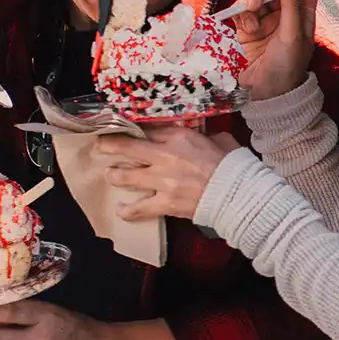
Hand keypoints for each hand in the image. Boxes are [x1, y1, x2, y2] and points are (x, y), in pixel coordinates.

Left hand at [99, 126, 238, 221]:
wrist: (237, 193)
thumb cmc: (231, 164)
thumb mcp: (216, 139)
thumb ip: (198, 134)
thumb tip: (190, 131)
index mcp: (179, 137)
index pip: (149, 130)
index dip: (133, 130)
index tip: (123, 129)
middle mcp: (165, 157)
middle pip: (129, 149)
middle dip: (110, 147)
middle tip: (101, 147)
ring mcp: (162, 182)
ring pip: (127, 177)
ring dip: (115, 176)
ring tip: (109, 175)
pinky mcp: (165, 203)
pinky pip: (140, 209)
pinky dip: (128, 211)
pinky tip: (120, 210)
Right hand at [234, 0, 317, 101]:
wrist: (267, 93)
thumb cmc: (287, 67)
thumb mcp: (293, 37)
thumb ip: (292, 6)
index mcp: (303, 13)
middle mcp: (284, 13)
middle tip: (254, 4)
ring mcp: (265, 20)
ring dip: (249, 4)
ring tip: (249, 25)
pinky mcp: (247, 28)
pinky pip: (241, 10)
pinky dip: (241, 16)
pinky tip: (245, 31)